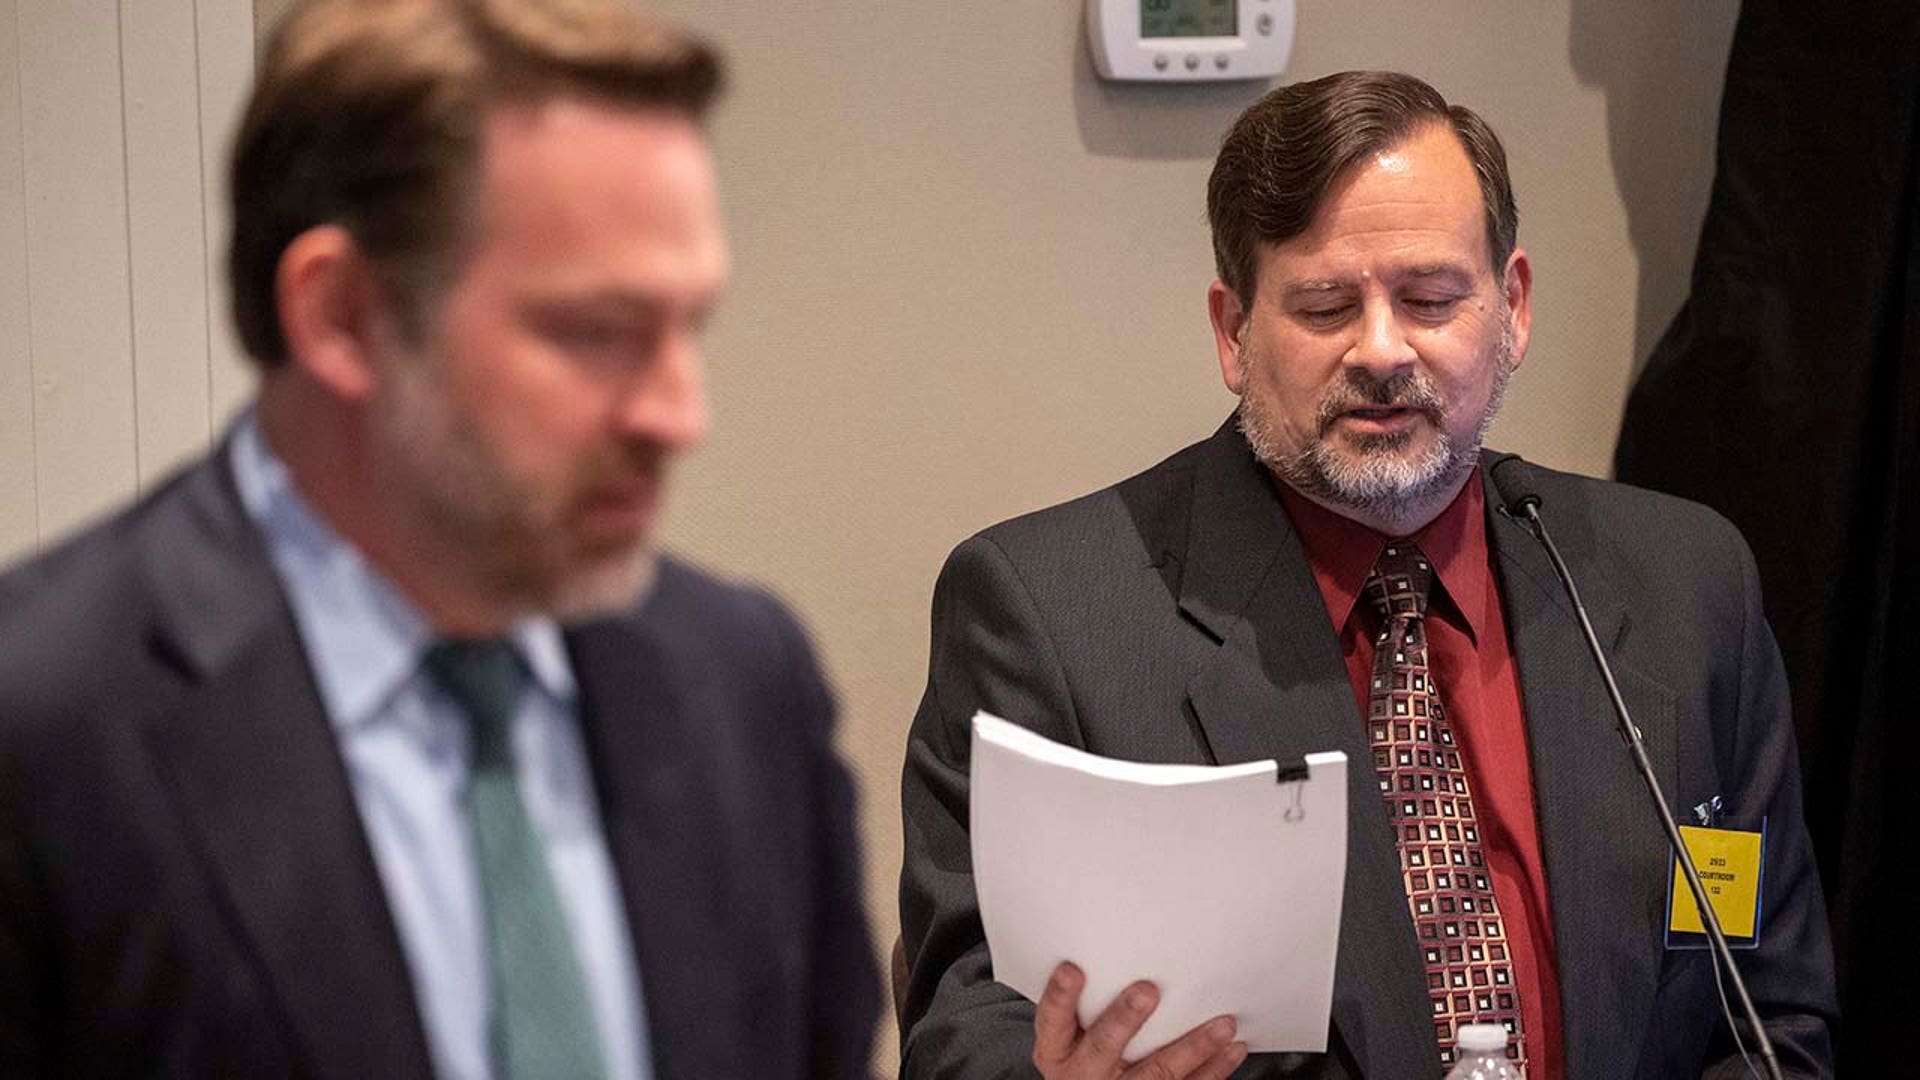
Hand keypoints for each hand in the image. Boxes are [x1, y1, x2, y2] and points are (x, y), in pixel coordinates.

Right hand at [1032, 962, 1248, 1079]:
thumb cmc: (1082, 1048)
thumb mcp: (1069, 1030)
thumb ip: (1086, 997)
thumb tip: (1117, 940)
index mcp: (1057, 1049)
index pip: (1053, 1020)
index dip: (1060, 996)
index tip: (1072, 969)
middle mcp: (1083, 1074)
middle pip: (1103, 1047)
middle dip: (1125, 1020)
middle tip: (1148, 991)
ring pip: (1156, 1073)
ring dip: (1193, 1047)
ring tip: (1222, 1024)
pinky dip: (1214, 1069)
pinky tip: (1232, 1048)